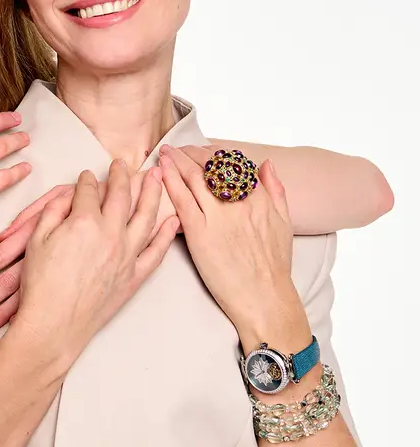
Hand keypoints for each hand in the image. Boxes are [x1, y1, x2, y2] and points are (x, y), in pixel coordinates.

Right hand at [0, 170, 177, 333]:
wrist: (54, 326)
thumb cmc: (41, 286)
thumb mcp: (35, 240)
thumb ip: (53, 212)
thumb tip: (69, 197)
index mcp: (83, 222)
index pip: (88, 190)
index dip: (86, 180)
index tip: (87, 176)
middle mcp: (110, 234)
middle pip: (121, 195)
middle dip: (122, 175)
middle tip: (123, 164)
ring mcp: (127, 255)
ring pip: (147, 216)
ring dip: (153, 193)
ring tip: (157, 177)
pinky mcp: (135, 276)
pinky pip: (157, 251)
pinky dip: (167, 234)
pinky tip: (173, 220)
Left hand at [159, 145, 297, 342]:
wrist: (264, 297)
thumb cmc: (274, 266)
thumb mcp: (285, 222)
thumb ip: (276, 189)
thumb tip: (266, 164)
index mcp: (258, 197)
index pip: (233, 164)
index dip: (214, 155)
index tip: (202, 152)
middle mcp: (238, 201)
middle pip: (210, 167)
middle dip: (191, 154)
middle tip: (178, 149)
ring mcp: (217, 216)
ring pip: (193, 178)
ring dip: (176, 161)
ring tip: (165, 153)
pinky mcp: (199, 232)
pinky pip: (181, 199)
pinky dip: (169, 180)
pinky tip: (161, 170)